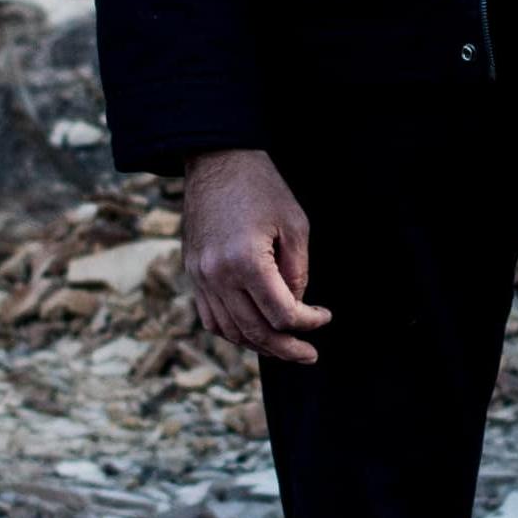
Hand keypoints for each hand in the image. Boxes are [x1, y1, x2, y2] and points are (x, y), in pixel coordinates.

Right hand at [182, 147, 331, 367]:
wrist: (216, 161)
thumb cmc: (261, 188)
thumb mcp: (295, 225)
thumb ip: (297, 271)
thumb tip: (295, 306)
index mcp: (246, 261)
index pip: (281, 313)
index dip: (307, 322)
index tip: (324, 316)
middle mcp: (218, 275)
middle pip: (255, 331)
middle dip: (286, 348)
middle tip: (309, 355)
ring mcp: (200, 276)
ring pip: (230, 331)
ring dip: (259, 345)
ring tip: (283, 347)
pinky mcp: (192, 272)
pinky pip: (210, 317)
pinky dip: (233, 331)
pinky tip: (253, 333)